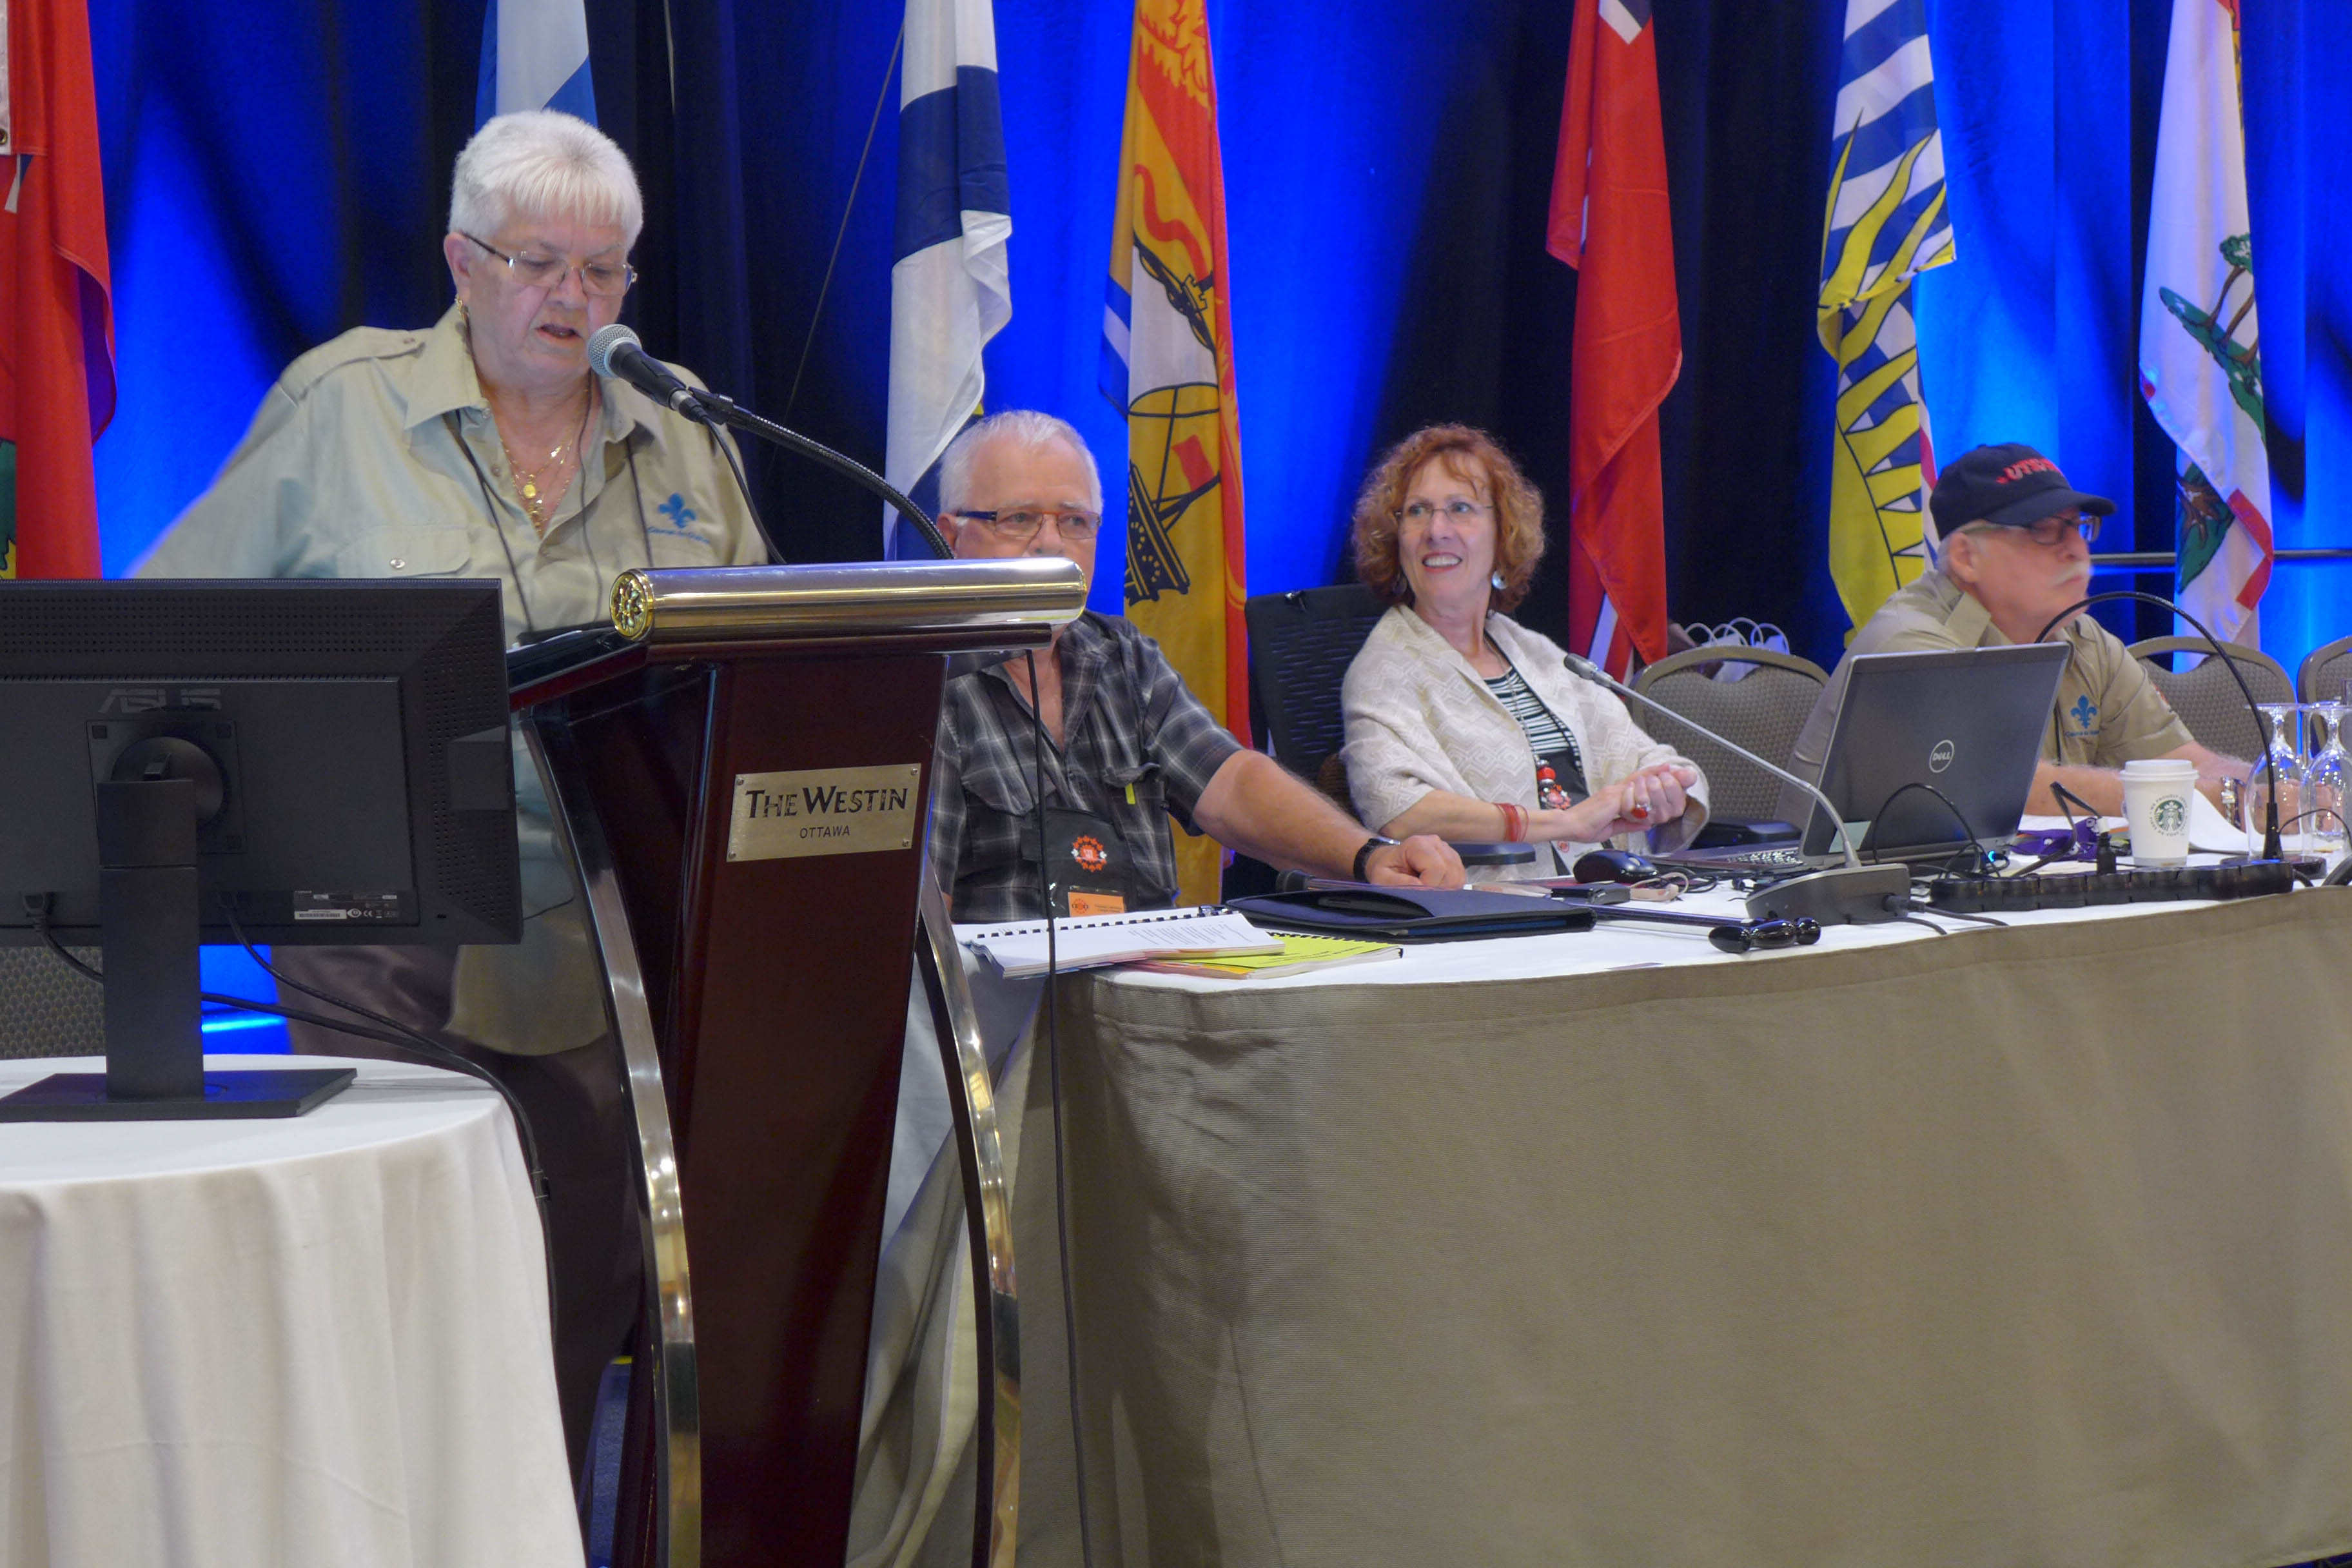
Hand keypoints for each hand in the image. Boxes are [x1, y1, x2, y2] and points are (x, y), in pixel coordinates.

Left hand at [1363, 834, 1466, 888]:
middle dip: (1438, 889)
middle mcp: (1435, 843)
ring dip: (1445, 889)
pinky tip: (1436, 886)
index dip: (1429, 885)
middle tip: (1422, 892)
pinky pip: (1460, 877)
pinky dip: (1451, 886)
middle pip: (1450, 873)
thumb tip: (1420, 887)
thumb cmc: (1386, 869)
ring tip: (1428, 888)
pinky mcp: (1453, 859)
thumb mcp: (1382, 877)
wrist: (1390, 861)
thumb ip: (1398, 882)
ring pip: (1458, 876)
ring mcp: (1446, 850)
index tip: (1417, 891)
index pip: (1436, 868)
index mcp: (1417, 844)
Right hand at [1535, 763, 1697, 842]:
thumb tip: (1646, 822)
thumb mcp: (1612, 827)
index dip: (1650, 776)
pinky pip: (1631, 795)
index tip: (1665, 771)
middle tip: (1674, 769)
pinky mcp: (1610, 800)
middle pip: (1639, 777)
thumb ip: (1629, 823)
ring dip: (1655, 780)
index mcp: (1613, 796)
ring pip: (1638, 784)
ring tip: (1671, 775)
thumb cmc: (1583, 827)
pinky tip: (1655, 788)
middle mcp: (1614, 791)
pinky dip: (1643, 792)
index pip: (1635, 783)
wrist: (1567, 826)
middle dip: (1657, 773)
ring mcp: (1612, 794)